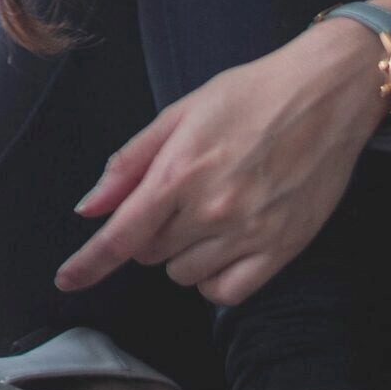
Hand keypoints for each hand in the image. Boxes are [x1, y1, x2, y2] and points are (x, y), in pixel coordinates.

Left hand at [55, 22, 386, 305]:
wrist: (325, 96)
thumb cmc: (247, 96)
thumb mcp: (178, 115)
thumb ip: (129, 164)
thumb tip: (89, 208)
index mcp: (178, 172)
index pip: (121, 235)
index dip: (89, 263)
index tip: (66, 280)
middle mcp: (212, 210)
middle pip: (150, 253)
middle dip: (149, 231)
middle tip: (176, 195)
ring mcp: (250, 233)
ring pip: (185, 275)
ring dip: (180, 253)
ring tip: (205, 213)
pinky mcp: (284, 249)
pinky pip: (228, 293)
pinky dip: (214, 279)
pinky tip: (220, 249)